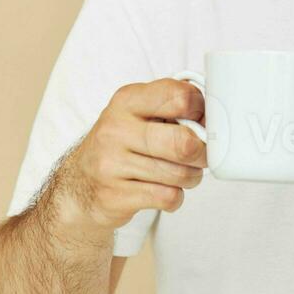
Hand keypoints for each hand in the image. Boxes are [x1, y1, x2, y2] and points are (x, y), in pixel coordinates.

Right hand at [58, 77, 207, 231]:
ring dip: (190, 177)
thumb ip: (173, 108)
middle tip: (201, 156)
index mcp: (127, 100)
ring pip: (179, 174)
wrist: (80, 185)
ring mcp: (111, 163)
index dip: (202, 111)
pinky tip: (165, 191)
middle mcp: (115, 129)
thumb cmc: (123, 145)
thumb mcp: (140, 114)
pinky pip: (167, 197)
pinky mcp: (114, 196)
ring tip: (181, 174)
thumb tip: (214, 118)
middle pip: (184, 142)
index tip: (201, 122)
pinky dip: (175, 197)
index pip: (180, 96)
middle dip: (203, 154)